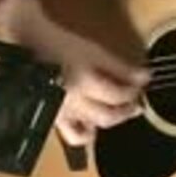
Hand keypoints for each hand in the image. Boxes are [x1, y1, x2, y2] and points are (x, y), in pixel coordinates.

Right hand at [45, 28, 149, 145]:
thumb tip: (146, 78)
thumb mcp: (96, 51)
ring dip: (107, 122)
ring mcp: (59, 114)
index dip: (134, 92)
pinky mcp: (51, 117)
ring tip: (116, 110)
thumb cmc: (62, 43)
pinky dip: (85, 133)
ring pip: (90, 131)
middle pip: (108, 117)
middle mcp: (72, 103)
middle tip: (135, 102)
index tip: (142, 85)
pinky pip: (71, 134)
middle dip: (126, 111)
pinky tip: (92, 121)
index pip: (119, 96)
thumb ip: (121, 68)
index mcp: (85, 83)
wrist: (29, 42)